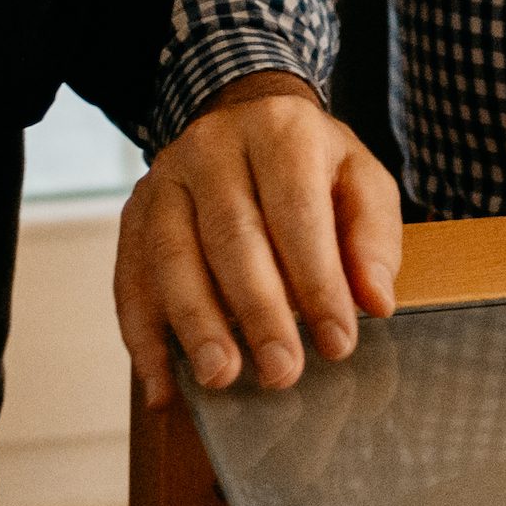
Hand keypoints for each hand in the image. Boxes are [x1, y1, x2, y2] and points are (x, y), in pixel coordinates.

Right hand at [112, 73, 400, 408]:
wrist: (246, 119)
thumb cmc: (313, 166)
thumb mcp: (361, 183)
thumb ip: (373, 239)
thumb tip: (375, 302)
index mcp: (279, 130)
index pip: (296, 210)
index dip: (317, 280)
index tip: (338, 342)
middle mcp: (213, 147)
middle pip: (231, 234)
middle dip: (257, 310)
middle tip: (281, 371)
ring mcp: (165, 178)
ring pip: (171, 255)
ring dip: (195, 324)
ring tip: (221, 377)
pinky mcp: (134, 213)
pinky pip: (130, 278)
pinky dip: (144, 337)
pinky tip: (164, 386)